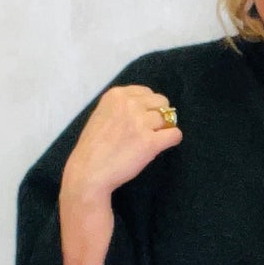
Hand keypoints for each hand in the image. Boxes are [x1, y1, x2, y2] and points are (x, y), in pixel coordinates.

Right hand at [62, 84, 182, 202]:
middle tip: (148, 130)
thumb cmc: (93, 148)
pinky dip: (172, 140)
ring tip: (147, 142)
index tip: (142, 118)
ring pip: (168, 119)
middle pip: (161, 102)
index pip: (147, 92)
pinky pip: (175, 134)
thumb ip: (121, 107)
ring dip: (162, 130)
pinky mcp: (150, 142)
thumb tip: (147, 108)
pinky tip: (159, 147)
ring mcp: (140, 122)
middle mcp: (129, 104)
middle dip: (158, 115)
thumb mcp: (101, 114)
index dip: (148, 106)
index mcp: (116, 95)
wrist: (88, 172)